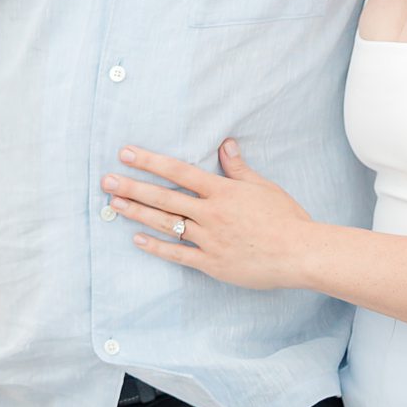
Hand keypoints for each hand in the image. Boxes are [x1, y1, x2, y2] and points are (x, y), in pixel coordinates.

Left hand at [102, 140, 312, 289]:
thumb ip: (238, 167)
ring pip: (166, 223)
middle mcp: (211, 213)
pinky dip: (156, 247)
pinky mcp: (211, 263)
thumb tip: (225, 143)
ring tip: (113, 204)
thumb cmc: (285, 218)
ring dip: (137, 213)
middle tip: (106, 180)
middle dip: (133, 187)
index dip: (150, 161)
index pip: (179, 171)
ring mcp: (209, 239)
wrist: (299, 253)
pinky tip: (137, 238)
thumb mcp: (262, 187)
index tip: (126, 153)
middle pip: (164, 197)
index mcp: (222, 191)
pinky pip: (177, 254)